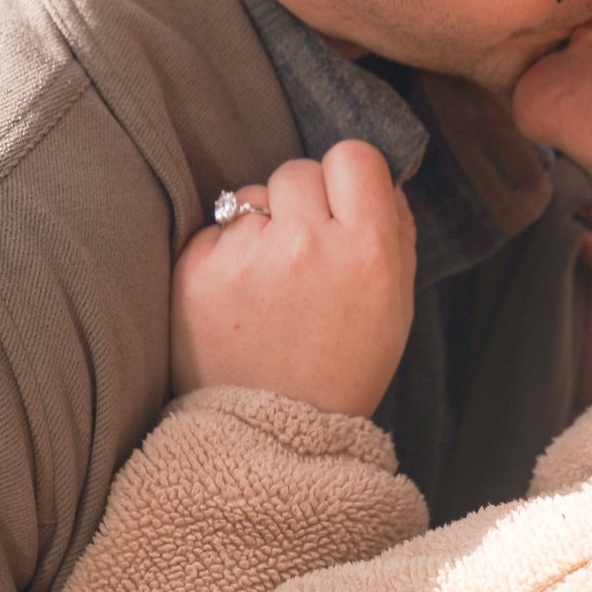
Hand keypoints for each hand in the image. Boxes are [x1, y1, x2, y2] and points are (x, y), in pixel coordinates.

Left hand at [172, 141, 416, 416]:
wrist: (273, 434)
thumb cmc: (342, 367)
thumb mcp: (395, 305)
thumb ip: (393, 232)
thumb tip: (377, 180)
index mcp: (367, 251)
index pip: (355, 156)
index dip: (348, 179)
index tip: (342, 207)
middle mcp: (307, 244)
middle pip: (299, 169)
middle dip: (301, 203)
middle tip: (303, 254)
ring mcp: (247, 256)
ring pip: (253, 194)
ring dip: (261, 224)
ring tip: (269, 283)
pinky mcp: (197, 270)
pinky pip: (216, 227)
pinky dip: (225, 252)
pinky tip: (238, 296)